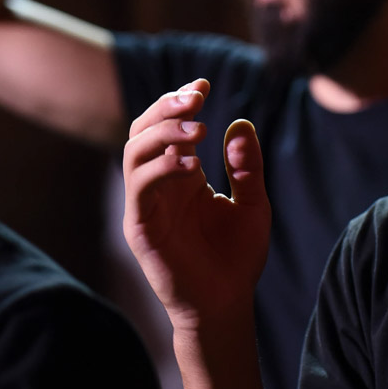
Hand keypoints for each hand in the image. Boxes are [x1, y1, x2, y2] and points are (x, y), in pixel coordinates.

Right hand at [122, 79, 270, 333]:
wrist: (227, 305)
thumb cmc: (237, 257)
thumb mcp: (253, 204)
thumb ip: (246, 166)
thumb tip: (240, 123)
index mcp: (181, 176)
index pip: (167, 127)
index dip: (179, 101)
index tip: (203, 83)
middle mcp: (158, 186)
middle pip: (144, 131)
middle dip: (166, 107)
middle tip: (197, 96)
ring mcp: (145, 207)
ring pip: (134, 153)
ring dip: (162, 133)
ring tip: (197, 128)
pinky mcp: (140, 229)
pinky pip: (139, 189)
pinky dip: (161, 168)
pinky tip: (191, 163)